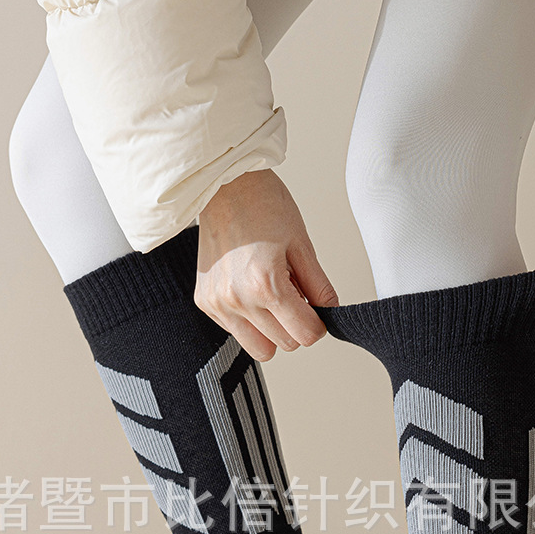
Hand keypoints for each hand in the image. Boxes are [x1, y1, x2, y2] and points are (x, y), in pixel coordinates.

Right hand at [195, 168, 337, 360]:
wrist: (223, 185)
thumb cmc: (262, 205)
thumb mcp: (302, 243)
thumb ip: (319, 286)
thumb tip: (329, 313)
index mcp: (266, 285)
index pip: (306, 335)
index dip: (318, 324)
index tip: (315, 309)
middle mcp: (238, 300)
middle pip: (285, 345)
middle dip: (295, 325)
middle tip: (292, 292)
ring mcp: (218, 304)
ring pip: (260, 348)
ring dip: (272, 330)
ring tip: (270, 294)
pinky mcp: (205, 303)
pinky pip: (237, 332)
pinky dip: (249, 319)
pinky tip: (248, 288)